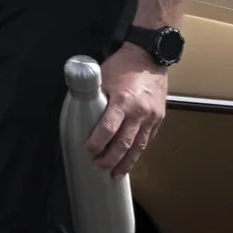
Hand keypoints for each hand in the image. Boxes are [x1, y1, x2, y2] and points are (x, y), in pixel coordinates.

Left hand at [85, 42, 167, 176]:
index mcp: (123, 100)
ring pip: (138, 146)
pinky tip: (129, 160)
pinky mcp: (158, 120)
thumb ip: (92, 95)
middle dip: (111, 159)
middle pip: (124, 143)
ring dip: (126, 162)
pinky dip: (137, 152)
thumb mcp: (102, 77)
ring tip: (115, 174)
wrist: (150, 59)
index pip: (108, 128)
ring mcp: (151, 117)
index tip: (88, 151)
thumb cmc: (122, 66)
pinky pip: (147, 140)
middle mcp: (139, 112)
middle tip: (98, 167)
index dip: (98, 142)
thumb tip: (75, 108)